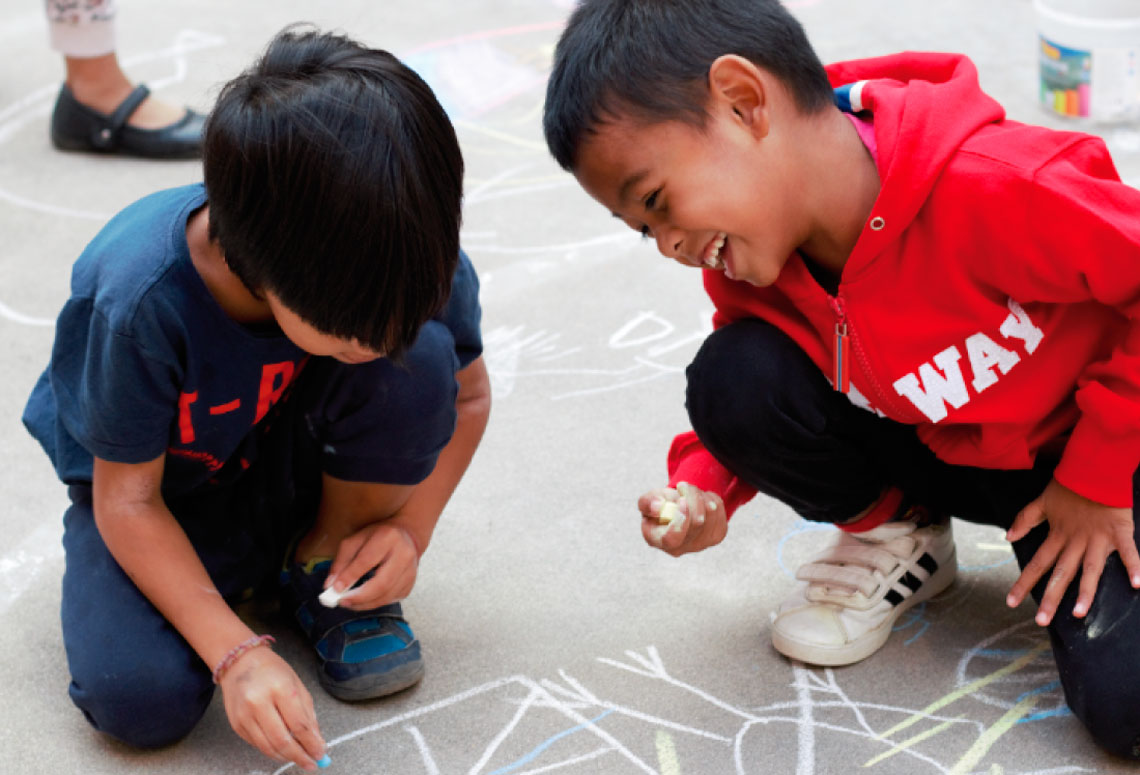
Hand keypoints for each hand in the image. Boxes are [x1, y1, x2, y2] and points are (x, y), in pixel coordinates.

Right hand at [219, 646, 325, 770]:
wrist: (240, 661)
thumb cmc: (273, 671)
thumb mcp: (297, 685)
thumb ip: (308, 714)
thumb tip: (317, 741)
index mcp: (280, 689)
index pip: (298, 725)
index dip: (311, 744)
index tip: (321, 754)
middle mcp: (259, 703)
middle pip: (282, 741)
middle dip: (299, 756)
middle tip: (311, 764)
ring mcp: (244, 715)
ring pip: (268, 747)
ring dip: (286, 757)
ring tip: (299, 758)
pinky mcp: (236, 724)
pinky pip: (257, 744)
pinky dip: (272, 750)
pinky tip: (282, 749)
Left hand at [324, 521, 419, 608]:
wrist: (405, 535)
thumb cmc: (377, 537)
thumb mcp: (355, 540)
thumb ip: (341, 561)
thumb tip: (331, 585)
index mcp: (388, 537)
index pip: (367, 560)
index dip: (350, 576)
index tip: (335, 589)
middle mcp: (404, 554)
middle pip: (382, 583)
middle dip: (359, 597)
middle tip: (342, 602)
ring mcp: (411, 570)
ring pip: (387, 595)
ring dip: (366, 604)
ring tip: (350, 603)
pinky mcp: (411, 583)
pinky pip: (392, 599)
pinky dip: (375, 603)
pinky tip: (365, 599)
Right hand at [638, 481, 726, 556]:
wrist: (677, 509)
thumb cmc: (660, 506)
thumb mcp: (647, 501)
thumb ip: (647, 503)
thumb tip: (658, 507)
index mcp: (659, 541)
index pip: (672, 539)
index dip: (680, 521)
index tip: (682, 501)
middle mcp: (681, 548)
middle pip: (697, 523)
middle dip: (692, 497)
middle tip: (682, 485)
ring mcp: (701, 544)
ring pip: (710, 513)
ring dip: (700, 495)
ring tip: (689, 492)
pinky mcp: (717, 536)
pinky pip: (719, 510)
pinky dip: (710, 498)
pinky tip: (699, 499)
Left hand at [1005, 477, 1139, 625]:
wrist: (1094, 469)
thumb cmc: (1070, 486)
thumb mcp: (1042, 501)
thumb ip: (1025, 519)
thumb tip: (1008, 537)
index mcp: (1057, 536)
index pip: (1037, 564)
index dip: (1023, 583)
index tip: (1010, 602)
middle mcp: (1075, 542)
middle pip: (1060, 574)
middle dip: (1049, 598)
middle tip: (1040, 621)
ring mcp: (1098, 539)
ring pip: (1090, 570)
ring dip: (1085, 592)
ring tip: (1078, 613)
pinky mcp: (1119, 533)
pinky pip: (1129, 552)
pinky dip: (1134, 566)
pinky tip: (1138, 584)